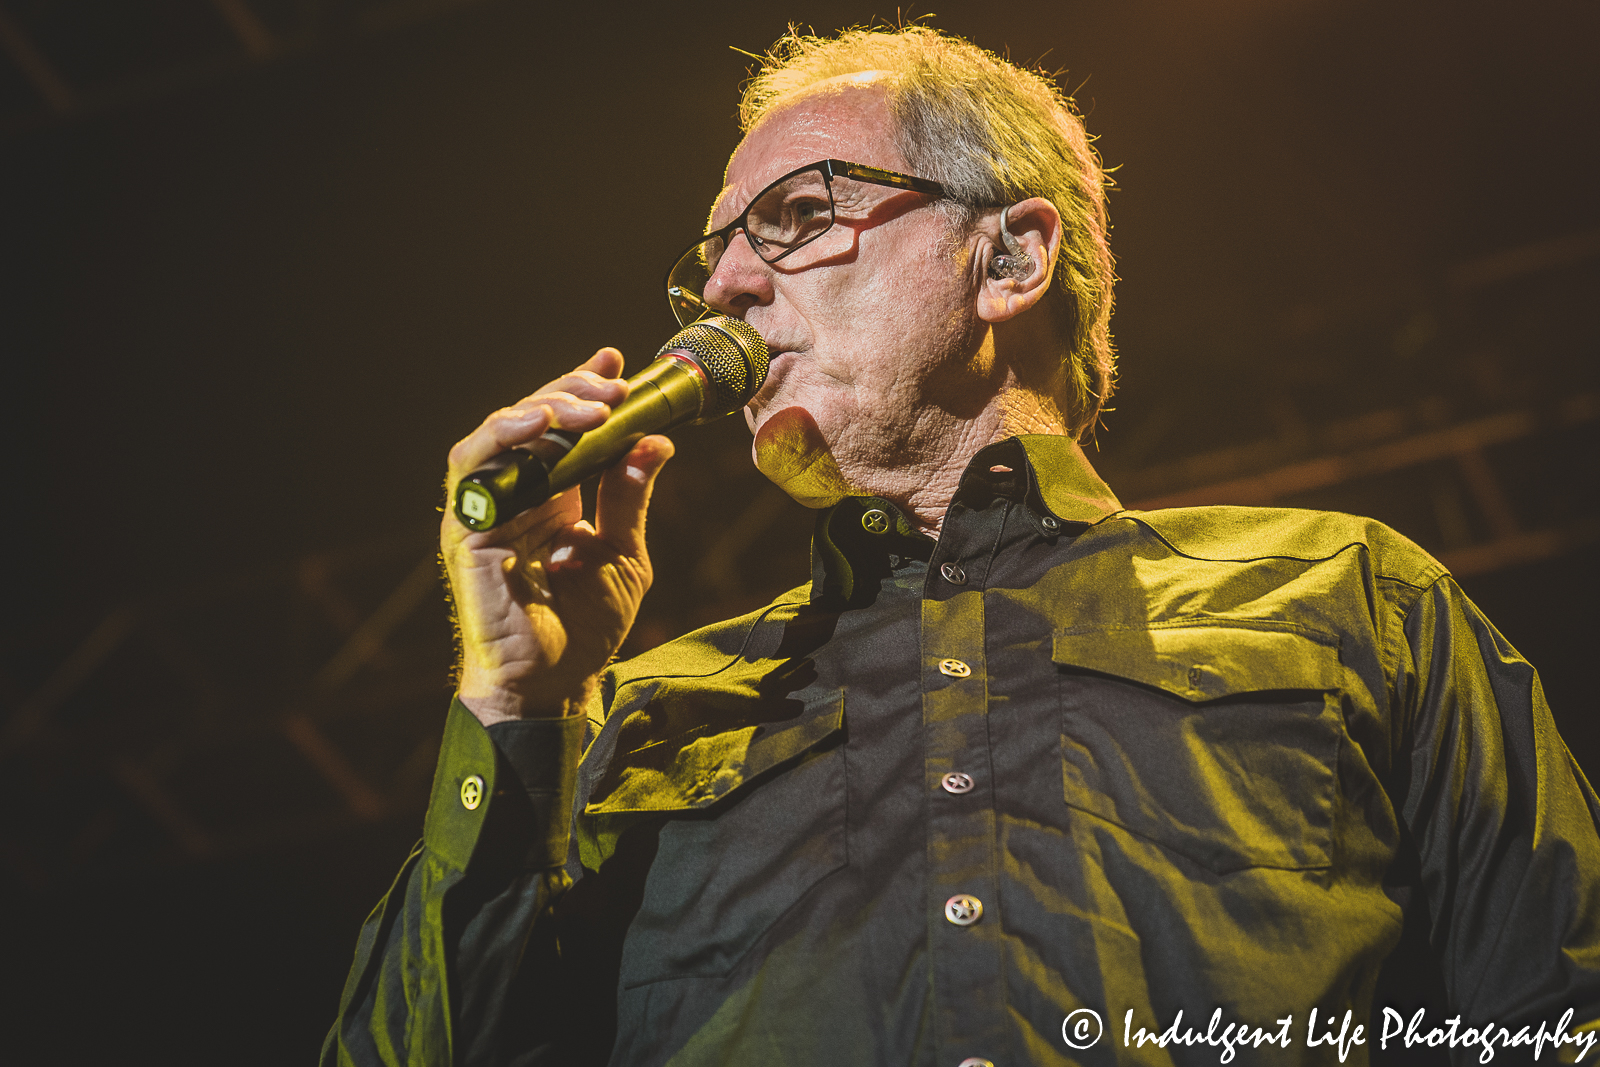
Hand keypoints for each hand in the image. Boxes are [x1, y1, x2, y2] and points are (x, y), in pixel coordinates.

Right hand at [441, 347, 673, 724]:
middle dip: (570, 392)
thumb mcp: (624, 552)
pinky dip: (502, 442)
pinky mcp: (468, 532)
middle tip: (612, 384)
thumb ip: (630, 496)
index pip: (561, 428)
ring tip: (584, 405)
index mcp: (552, 496)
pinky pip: (474, 474)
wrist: (555, 682)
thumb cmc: (584, 626)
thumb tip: (656, 440)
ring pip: (496, 435)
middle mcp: (516, 495)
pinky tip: (536, 427)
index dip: (581, 389)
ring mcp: (487, 511)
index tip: (614, 361)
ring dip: (539, 409)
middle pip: (530, 421)